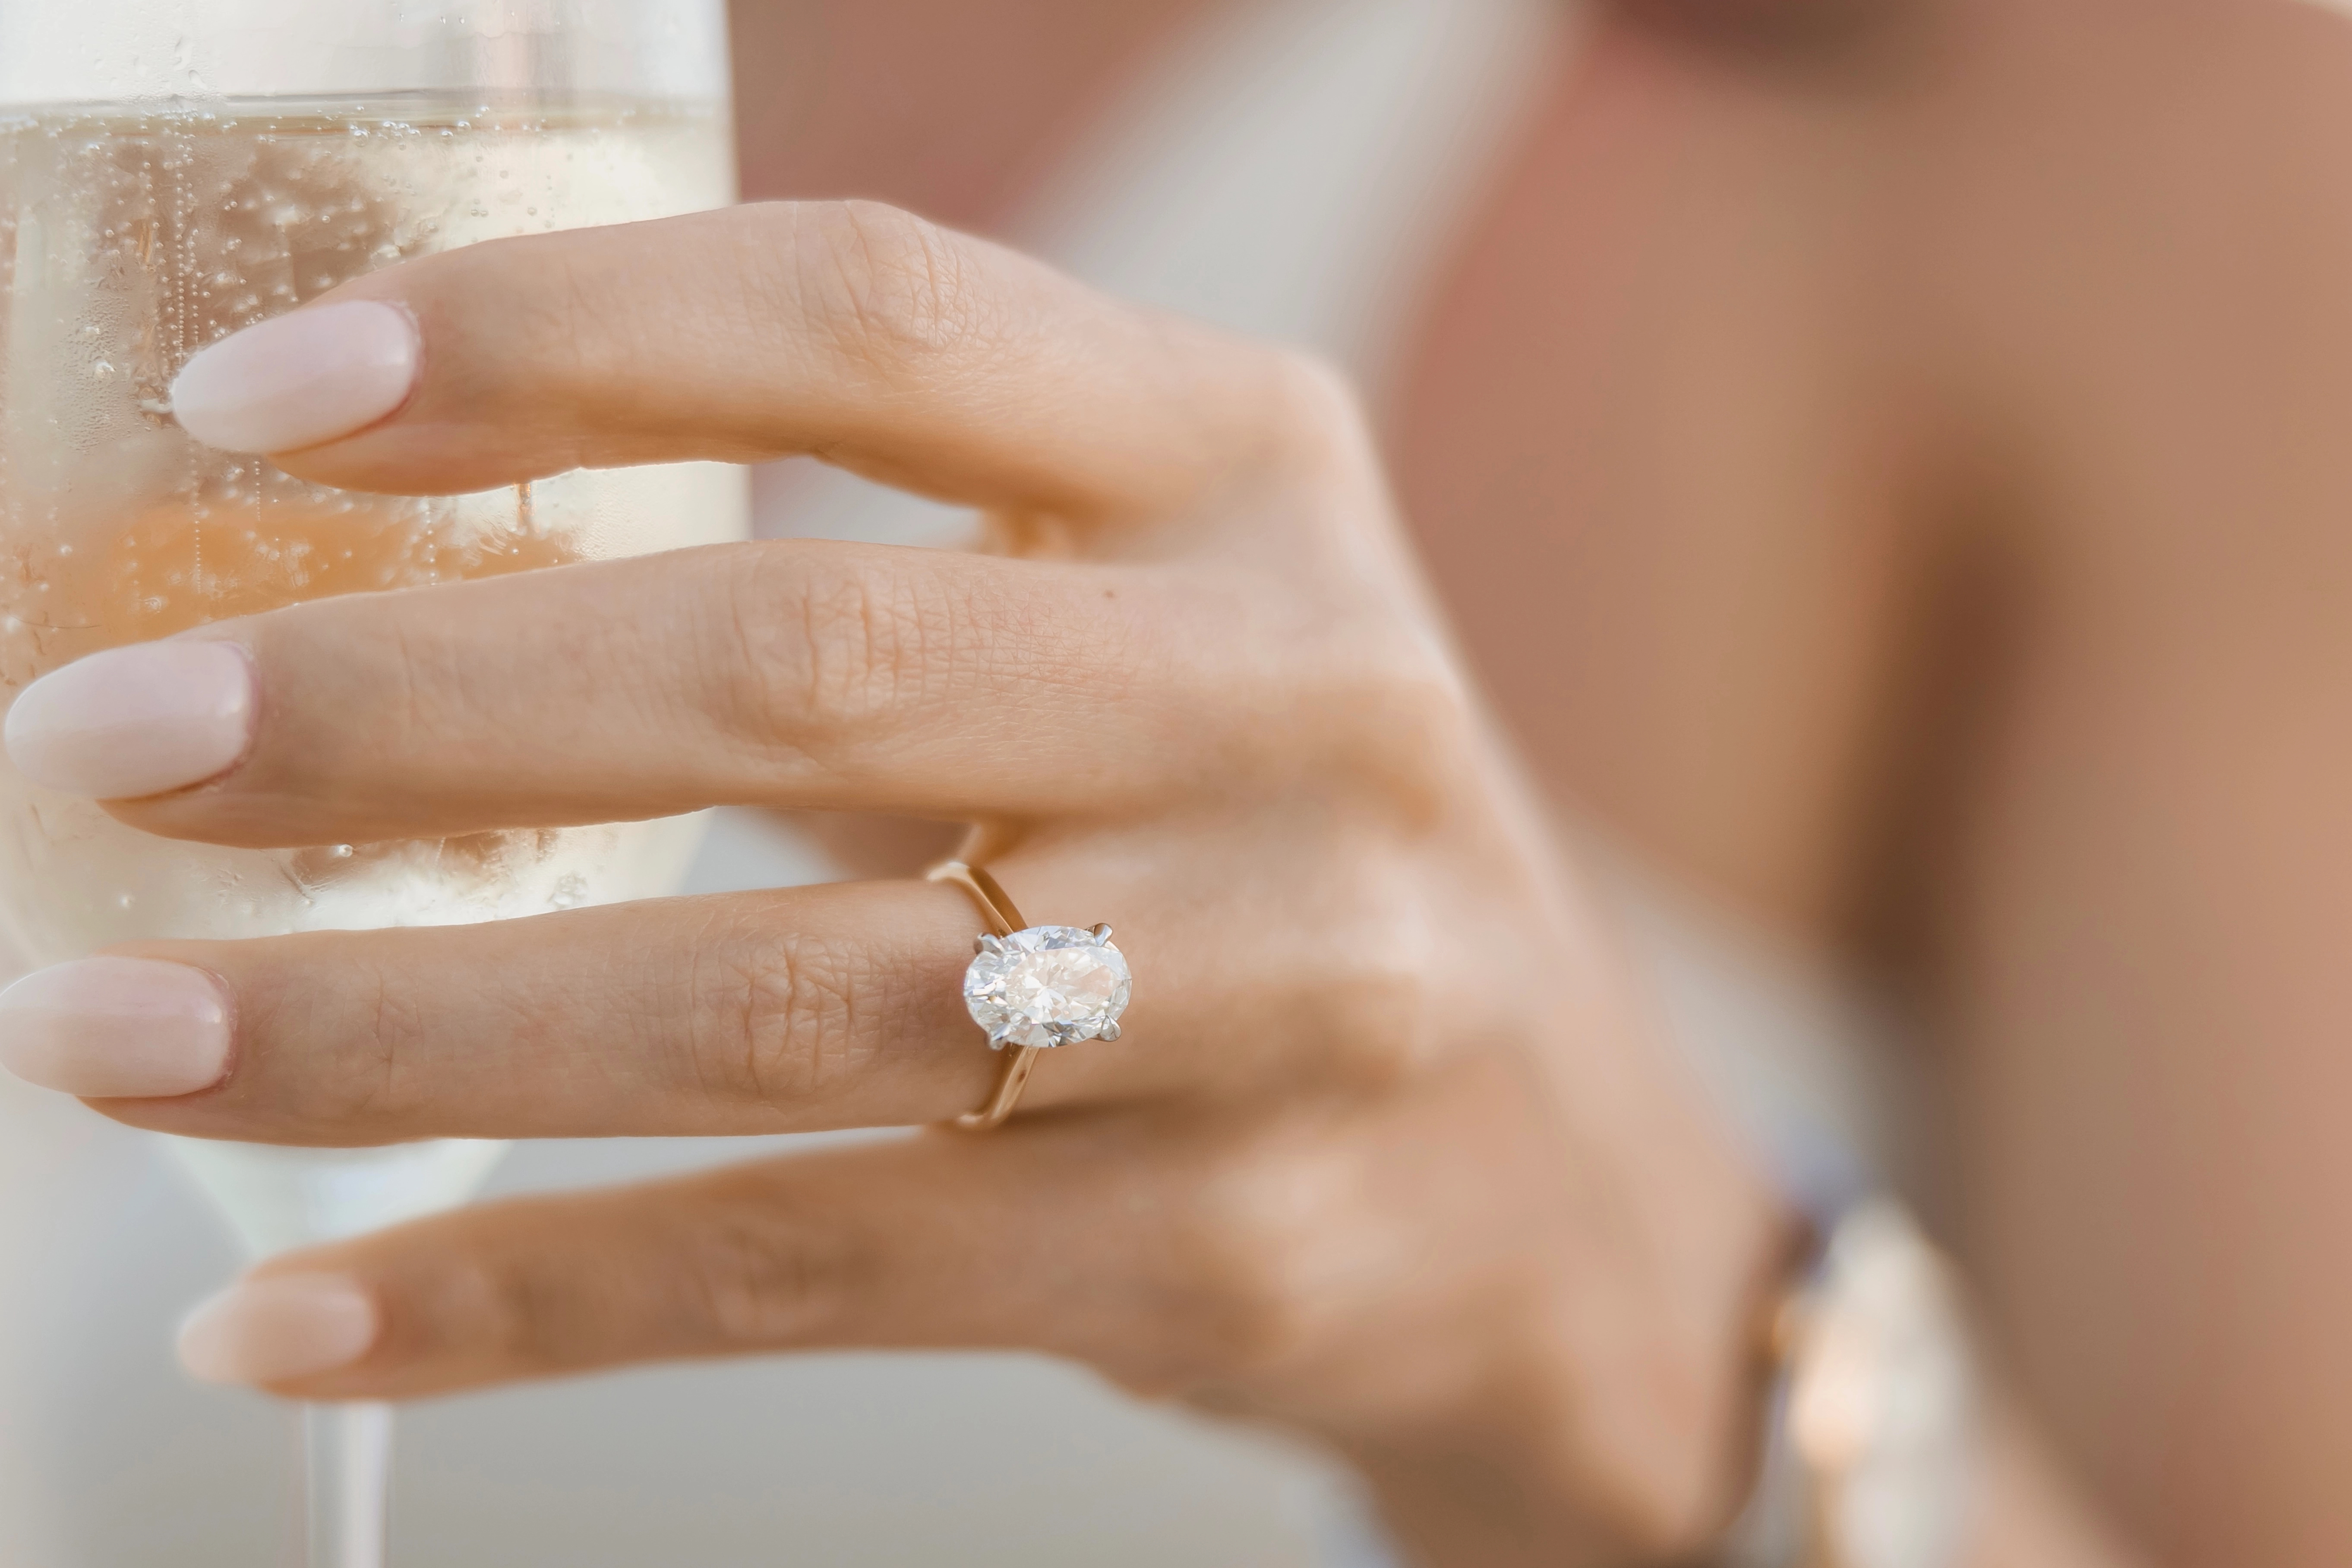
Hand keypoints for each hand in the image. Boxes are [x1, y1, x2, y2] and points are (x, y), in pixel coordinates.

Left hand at [0, 203, 1788, 1564]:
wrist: (1548, 1167)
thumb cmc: (1269, 837)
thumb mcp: (1149, 621)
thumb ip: (867, 568)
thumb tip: (388, 578)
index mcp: (1254, 467)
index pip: (876, 320)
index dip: (550, 332)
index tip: (259, 402)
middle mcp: (1302, 698)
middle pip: (805, 668)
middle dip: (414, 708)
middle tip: (114, 747)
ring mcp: (1296, 986)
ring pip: (790, 1002)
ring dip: (409, 1029)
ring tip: (125, 1034)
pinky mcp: (1233, 1244)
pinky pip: (817, 1260)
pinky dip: (528, 1287)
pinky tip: (305, 1303)